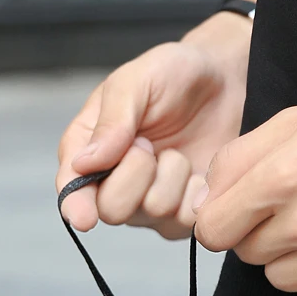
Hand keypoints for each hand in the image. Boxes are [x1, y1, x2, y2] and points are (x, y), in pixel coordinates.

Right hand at [57, 13, 250, 239]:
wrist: (224, 83)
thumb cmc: (173, 76)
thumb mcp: (137, 80)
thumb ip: (112, 120)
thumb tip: (84, 163)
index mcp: (88, 152)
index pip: (72, 189)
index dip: (76, 205)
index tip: (84, 217)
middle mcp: (112, 186)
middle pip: (112, 210)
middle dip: (136, 174)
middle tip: (148, 143)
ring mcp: (147, 205)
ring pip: (154, 210)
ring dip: (173, 174)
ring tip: (176, 151)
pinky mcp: (180, 215)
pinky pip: (186, 219)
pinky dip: (197, 190)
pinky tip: (196, 170)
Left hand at [194, 54, 296, 295]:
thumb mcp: (295, 122)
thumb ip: (237, 159)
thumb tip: (205, 199)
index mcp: (283, 177)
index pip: (212, 231)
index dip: (219, 224)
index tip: (234, 217)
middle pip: (247, 254)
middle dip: (261, 233)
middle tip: (296, 208)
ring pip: (278, 280)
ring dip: (292, 258)